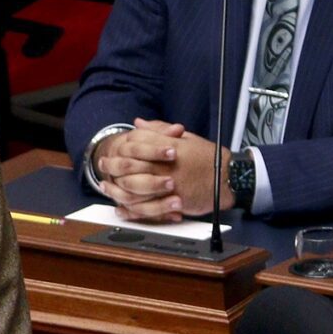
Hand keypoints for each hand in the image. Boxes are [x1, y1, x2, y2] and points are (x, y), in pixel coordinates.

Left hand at [91, 119, 232, 220]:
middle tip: (103, 167)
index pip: (137, 143)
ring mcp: (169, 184)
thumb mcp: (186, 138)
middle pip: (130, 165)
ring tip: (106, 187)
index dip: (121, 146)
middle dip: (113, 166)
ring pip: (134, 187)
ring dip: (117, 188)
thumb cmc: (208, 157)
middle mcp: (166, 164)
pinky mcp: (174, 201)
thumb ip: (159, 131)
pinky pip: (147, 207)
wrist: (229, 178)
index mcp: (169, 146)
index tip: (112, 150)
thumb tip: (138, 123)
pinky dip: (132, 210)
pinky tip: (122, 208)